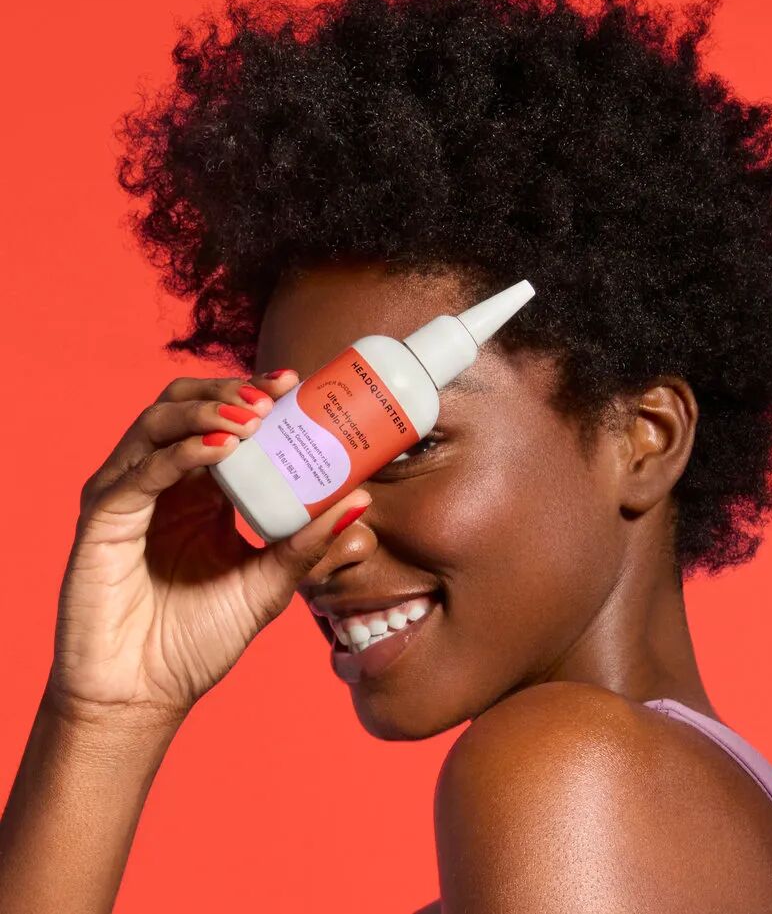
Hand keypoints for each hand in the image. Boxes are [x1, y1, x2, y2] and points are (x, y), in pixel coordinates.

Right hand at [47, 370, 369, 726]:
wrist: (144, 696)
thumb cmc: (196, 641)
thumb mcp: (268, 585)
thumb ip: (308, 544)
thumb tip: (361, 500)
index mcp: (199, 491)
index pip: (222, 420)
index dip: (254, 393)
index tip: (297, 383)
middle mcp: (161, 482)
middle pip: (185, 404)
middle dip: (231, 389)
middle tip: (277, 393)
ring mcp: (128, 494)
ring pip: (158, 422)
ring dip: (207, 408)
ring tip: (252, 416)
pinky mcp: (103, 518)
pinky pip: (141, 471)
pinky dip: (182, 452)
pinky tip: (222, 447)